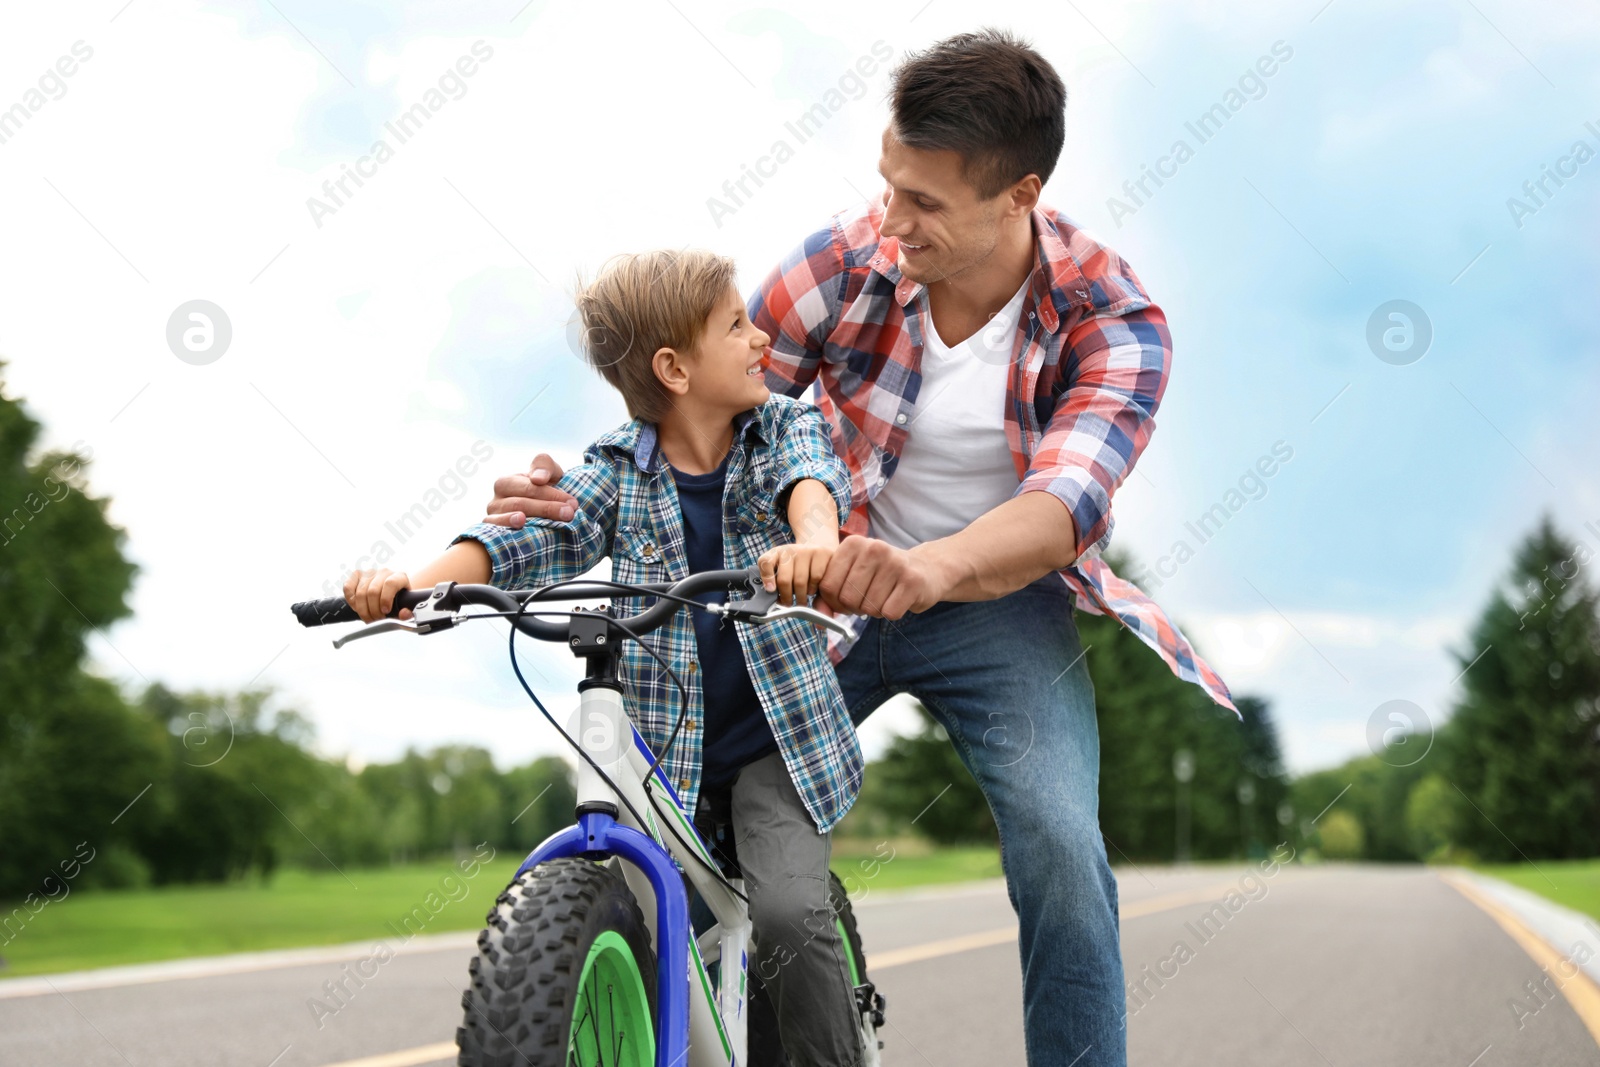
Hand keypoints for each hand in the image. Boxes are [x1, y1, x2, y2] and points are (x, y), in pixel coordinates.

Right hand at [344, 568, 413, 622]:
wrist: (391, 593)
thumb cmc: (399, 601)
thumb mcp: (406, 608)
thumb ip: (407, 613)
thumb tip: (404, 614)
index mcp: (399, 577)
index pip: (390, 584)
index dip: (386, 599)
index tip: (385, 612)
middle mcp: (384, 572)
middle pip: (373, 591)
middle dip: (373, 611)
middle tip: (376, 620)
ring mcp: (369, 572)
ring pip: (360, 592)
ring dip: (362, 610)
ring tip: (369, 618)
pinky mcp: (356, 575)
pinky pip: (348, 588)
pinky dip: (351, 601)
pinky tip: (358, 608)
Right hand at [484, 453, 576, 527]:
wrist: (543, 514)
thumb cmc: (545, 491)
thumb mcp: (548, 473)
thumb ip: (544, 466)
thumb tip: (537, 478)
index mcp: (506, 483)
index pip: (530, 487)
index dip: (551, 494)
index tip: (572, 503)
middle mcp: (496, 500)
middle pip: (521, 503)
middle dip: (547, 508)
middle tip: (569, 513)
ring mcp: (493, 518)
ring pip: (513, 517)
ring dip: (535, 519)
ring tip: (549, 522)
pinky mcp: (494, 534)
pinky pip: (499, 531)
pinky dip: (510, 527)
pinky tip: (521, 525)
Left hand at [758, 543, 834, 606]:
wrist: (814, 552)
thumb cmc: (795, 566)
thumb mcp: (781, 569)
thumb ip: (774, 581)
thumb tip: (774, 596)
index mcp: (775, 553)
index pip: (765, 562)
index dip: (767, 578)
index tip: (771, 590)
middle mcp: (789, 550)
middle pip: (784, 579)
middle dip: (786, 597)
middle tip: (788, 604)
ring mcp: (805, 550)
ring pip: (800, 581)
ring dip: (800, 596)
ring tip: (801, 600)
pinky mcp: (821, 553)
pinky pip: (815, 578)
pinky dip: (813, 588)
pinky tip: (811, 589)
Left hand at [815, 537, 948, 619]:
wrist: (927, 569)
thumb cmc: (883, 575)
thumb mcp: (853, 575)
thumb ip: (831, 594)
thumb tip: (818, 616)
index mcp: (853, 544)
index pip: (827, 585)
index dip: (834, 601)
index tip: (846, 598)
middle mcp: (874, 548)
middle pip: (847, 598)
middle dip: (855, 607)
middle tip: (869, 598)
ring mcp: (895, 563)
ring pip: (868, 607)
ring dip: (875, 610)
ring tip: (886, 595)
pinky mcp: (913, 581)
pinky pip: (889, 613)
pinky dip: (892, 613)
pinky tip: (899, 598)